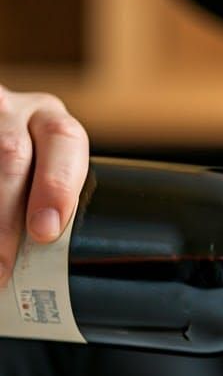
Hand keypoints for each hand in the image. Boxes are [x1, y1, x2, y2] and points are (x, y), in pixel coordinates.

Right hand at [0, 84, 88, 286]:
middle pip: (11, 155)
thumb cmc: (27, 165)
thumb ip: (57, 198)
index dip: (56, 187)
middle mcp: (12, 111)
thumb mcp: (45, 168)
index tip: (45, 232)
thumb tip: (55, 254)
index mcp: (51, 122)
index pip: (63, 141)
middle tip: (4, 264)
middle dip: (7, 217)